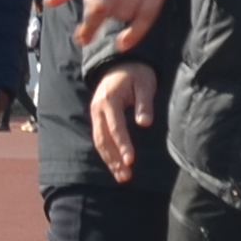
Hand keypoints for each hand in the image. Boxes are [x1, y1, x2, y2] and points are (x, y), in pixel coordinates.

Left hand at [48, 0, 183, 63]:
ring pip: (126, 14)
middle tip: (95, 17)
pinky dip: (136, 32)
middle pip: (111, 10)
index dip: (89, 24)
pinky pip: (149, 15)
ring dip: (116, 16)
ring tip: (115, 0)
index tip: (81, 38)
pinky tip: (124, 42)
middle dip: (99, 18)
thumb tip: (50, 3)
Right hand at [88, 63, 160, 184]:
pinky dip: (107, 154)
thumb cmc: (137, 73)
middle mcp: (98, 108)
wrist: (120, 63)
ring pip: (99, 142)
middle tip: (126, 176)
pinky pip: (100, 139)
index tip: (131, 161)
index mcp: (109, 99)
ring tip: (122, 177)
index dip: (123, 145)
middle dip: (114, 159)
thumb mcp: (145, 83)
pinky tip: (116, 166)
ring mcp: (95, 114)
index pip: (116, 127)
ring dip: (110, 161)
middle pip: (104, 139)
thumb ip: (144, 103)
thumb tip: (145, 123)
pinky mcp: (98, 118)